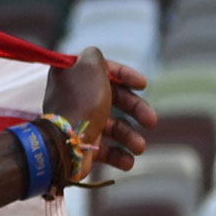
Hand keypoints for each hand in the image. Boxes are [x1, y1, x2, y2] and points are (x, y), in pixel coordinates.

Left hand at [44, 47, 155, 174]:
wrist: (64, 143)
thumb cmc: (82, 103)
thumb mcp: (90, 68)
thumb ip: (95, 56)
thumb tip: (94, 55)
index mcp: (73, 78)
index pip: (103, 70)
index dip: (125, 75)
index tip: (143, 84)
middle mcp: (75, 98)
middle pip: (114, 99)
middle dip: (137, 110)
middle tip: (151, 121)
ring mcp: (78, 122)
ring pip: (113, 126)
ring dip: (131, 137)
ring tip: (140, 147)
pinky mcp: (80, 145)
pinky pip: (105, 149)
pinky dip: (120, 156)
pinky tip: (129, 161)